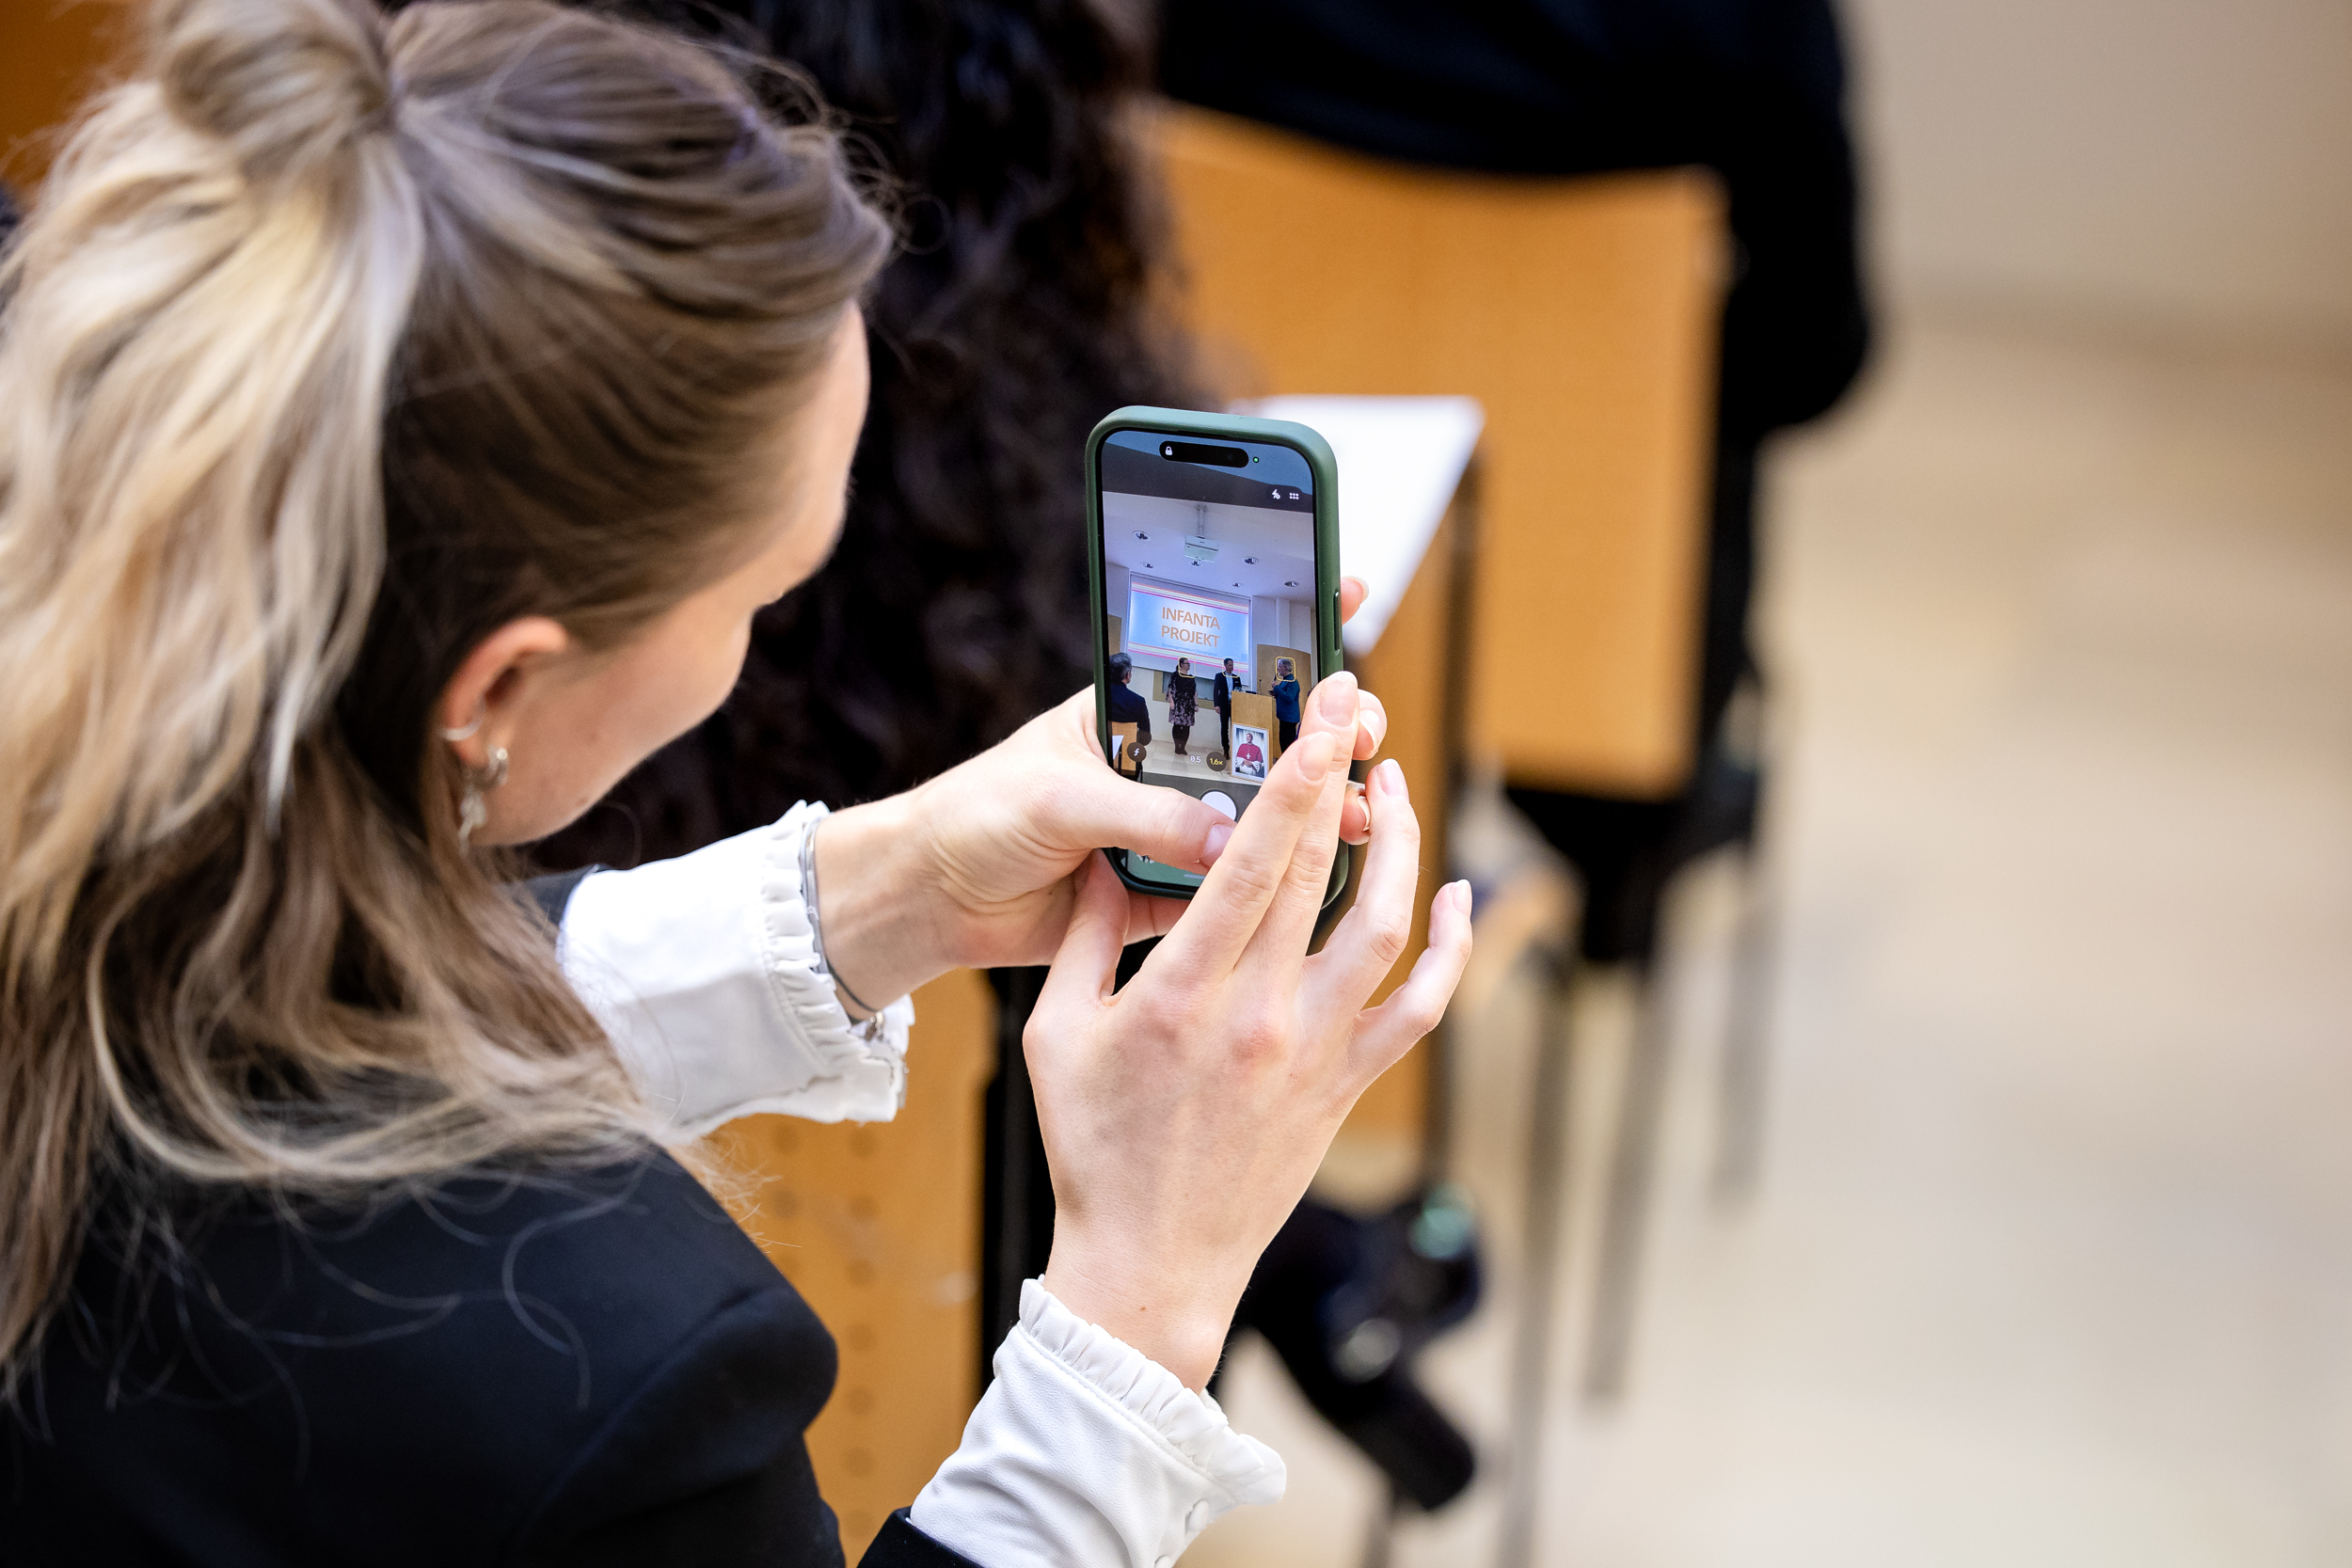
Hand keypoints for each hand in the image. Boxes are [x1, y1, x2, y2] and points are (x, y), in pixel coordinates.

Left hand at [815, 579, 1386, 1006]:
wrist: (931, 897)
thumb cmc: (979, 814)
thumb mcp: (1060, 796)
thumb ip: (1143, 815)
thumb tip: (1224, 840)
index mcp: (1137, 711)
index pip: (1224, 657)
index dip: (1288, 621)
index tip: (1348, 588)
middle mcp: (1165, 764)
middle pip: (1265, 741)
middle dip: (1325, 729)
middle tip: (1363, 728)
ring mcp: (1173, 828)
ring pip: (1262, 816)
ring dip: (1316, 811)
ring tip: (1362, 810)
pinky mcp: (1168, 894)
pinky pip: (1233, 888)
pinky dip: (1277, 884)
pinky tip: (1326, 875)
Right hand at [1026, 669, 1473, 1386]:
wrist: (1152, 1261)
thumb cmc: (1094, 1150)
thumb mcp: (1057, 1034)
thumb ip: (1085, 938)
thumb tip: (1107, 859)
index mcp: (1183, 993)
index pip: (1251, 860)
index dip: (1293, 776)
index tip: (1320, 714)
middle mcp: (1261, 1014)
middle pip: (1320, 870)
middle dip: (1341, 776)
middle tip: (1355, 709)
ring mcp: (1315, 1050)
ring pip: (1387, 927)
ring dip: (1403, 847)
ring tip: (1394, 789)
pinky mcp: (1347, 1084)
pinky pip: (1419, 1008)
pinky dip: (1451, 952)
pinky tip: (1456, 903)